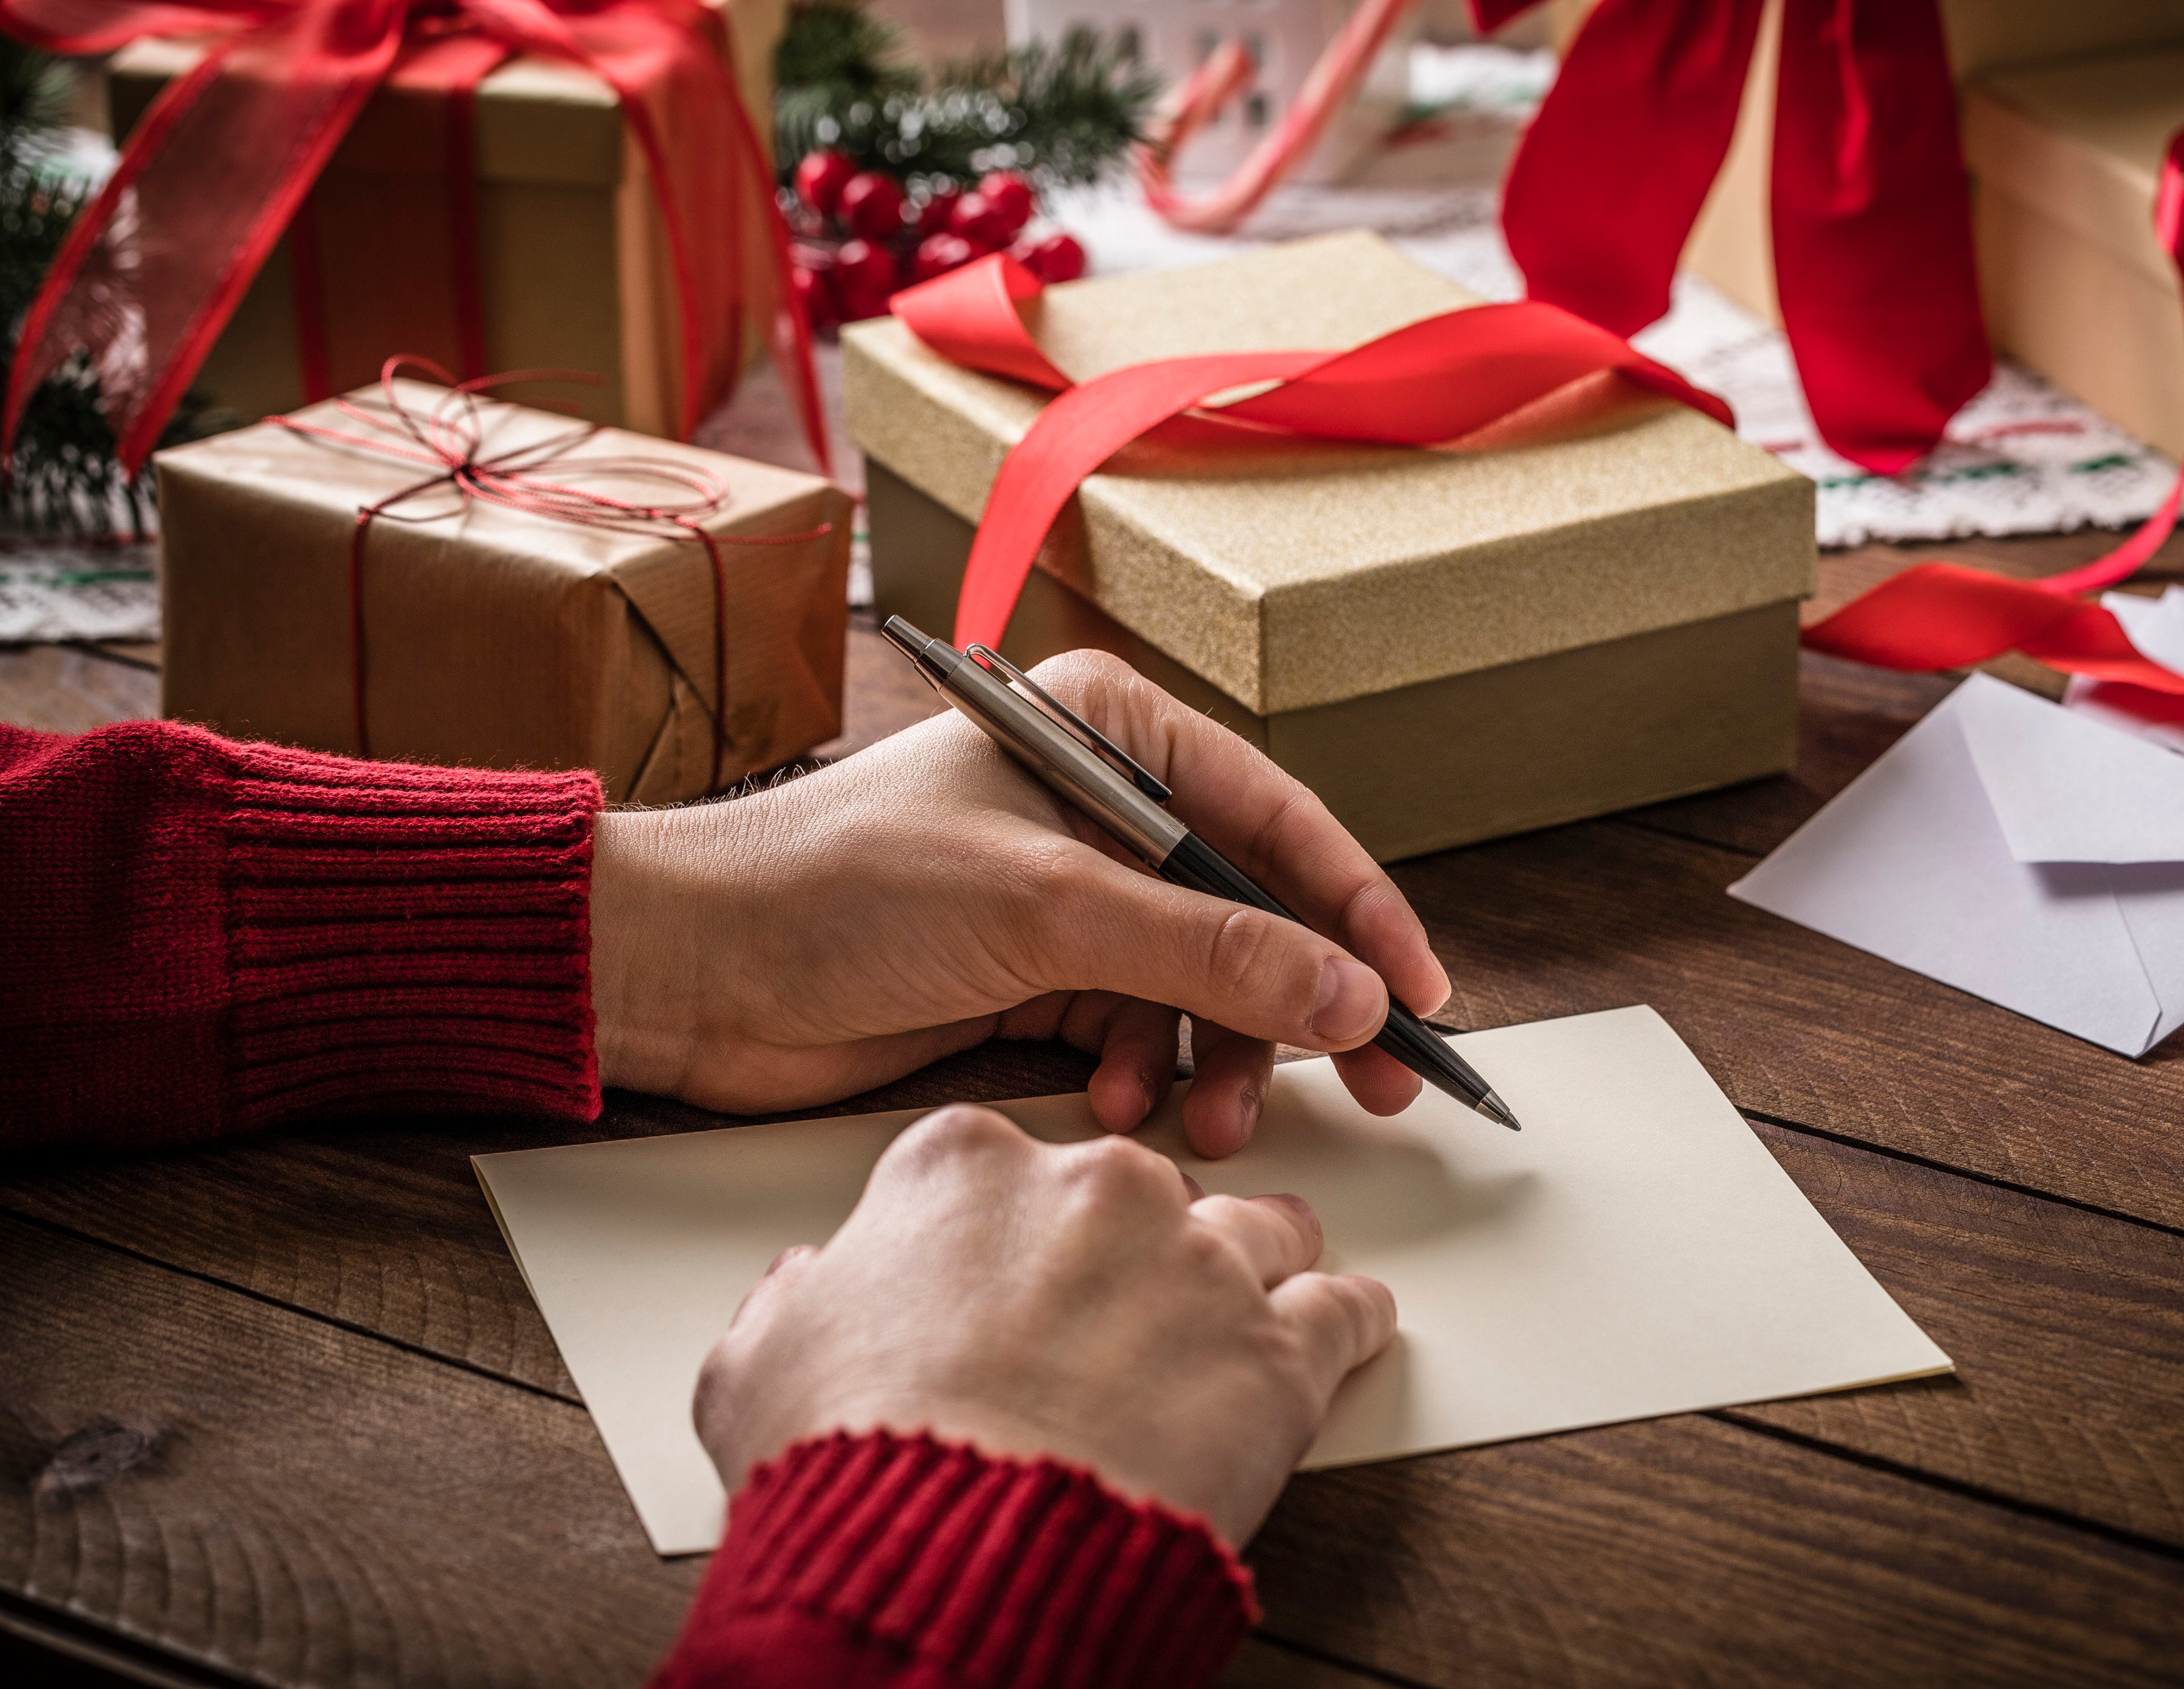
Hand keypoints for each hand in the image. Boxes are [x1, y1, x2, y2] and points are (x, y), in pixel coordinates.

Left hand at [588, 650, 1450, 1153]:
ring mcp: (1066, 897)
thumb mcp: (1047, 910)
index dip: (1360, 912)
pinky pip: (1137, 1031)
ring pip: (1201, 988)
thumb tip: (1351, 994)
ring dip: (1215, 1058)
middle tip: (1374, 1089)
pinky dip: (1142, 1076)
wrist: (690, 970)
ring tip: (1207, 1122)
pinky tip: (1115, 1106)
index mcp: (1111, 732)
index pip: (1277, 822)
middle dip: (1301, 1006)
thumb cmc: (836, 888)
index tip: (1422, 997)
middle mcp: (1100, 807)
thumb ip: (1208, 953)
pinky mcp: (1031, 976)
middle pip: (1253, 913)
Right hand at [692, 1104, 1395, 1543]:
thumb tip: (803, 1290)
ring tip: (1254, 1308)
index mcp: (966, 1166)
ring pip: (1264, 1226)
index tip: (1029, 1261)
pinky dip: (1352, 1319)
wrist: (952, 1554)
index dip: (1020, 1224)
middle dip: (1146, 1243)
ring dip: (1261, 1267)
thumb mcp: (760, 1362)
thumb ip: (793, 1303)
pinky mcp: (1279, 1346)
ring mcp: (1198, 1258)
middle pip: (1148, 1186)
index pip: (1014, 1159)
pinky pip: (1347, 1308)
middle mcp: (1096, 1186)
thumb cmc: (855, 1459)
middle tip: (1132, 1311)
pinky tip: (1351, 1330)